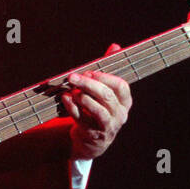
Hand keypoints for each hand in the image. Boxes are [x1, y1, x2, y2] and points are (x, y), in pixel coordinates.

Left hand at [63, 44, 131, 159]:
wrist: (91, 142)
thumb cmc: (98, 110)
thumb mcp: (105, 92)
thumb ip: (108, 70)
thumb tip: (115, 46)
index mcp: (125, 102)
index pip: (121, 87)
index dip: (105, 77)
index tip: (90, 71)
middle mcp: (119, 115)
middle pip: (106, 96)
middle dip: (88, 84)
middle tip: (72, 76)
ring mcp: (107, 127)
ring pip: (97, 110)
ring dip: (82, 97)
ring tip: (71, 90)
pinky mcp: (92, 135)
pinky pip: (82, 120)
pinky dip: (72, 108)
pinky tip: (65, 99)